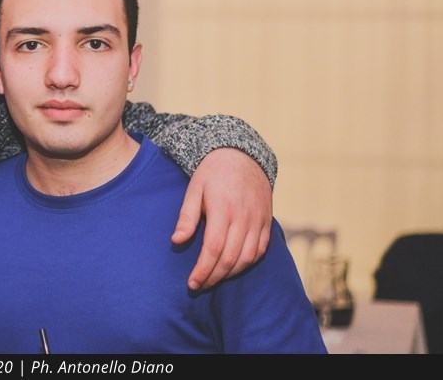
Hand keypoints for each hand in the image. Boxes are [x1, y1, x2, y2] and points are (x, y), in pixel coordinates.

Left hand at [171, 147, 272, 289]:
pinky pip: (260, 250)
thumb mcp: (194, 189)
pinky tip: (234, 268)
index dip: (203, 270)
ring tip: (214, 279)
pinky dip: (247, 263)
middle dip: (214, 276)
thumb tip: (176, 241)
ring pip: (247, 258)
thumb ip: (187, 216)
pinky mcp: (267, 221)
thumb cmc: (212, 172)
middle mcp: (244, 218)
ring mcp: (258, 220)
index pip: (213, 249)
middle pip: (230, 258)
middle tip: (199, 286)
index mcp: (223, 209)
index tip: (192, 283)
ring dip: (231, 273)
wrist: (241, 155)